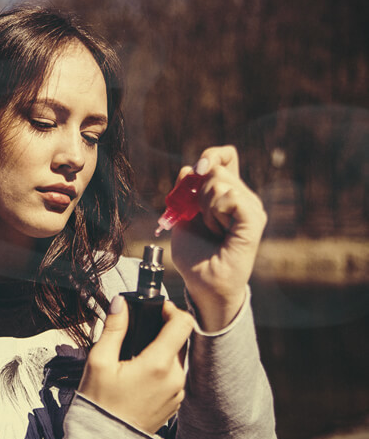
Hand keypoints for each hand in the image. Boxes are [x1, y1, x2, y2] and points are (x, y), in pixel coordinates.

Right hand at [78, 297, 193, 433]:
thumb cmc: (100, 402)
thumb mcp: (99, 361)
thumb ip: (114, 328)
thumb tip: (120, 302)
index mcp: (158, 364)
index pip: (183, 323)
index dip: (172, 309)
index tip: (158, 307)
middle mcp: (174, 378)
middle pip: (180, 339)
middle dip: (163, 330)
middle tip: (140, 329)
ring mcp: (177, 392)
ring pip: (178, 357)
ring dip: (163, 348)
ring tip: (138, 352)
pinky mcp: (175, 402)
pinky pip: (175, 375)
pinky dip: (163, 367)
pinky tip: (142, 371)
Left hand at [171, 145, 266, 330]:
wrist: (203, 284)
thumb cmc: (195, 254)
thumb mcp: (183, 215)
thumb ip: (186, 190)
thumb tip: (191, 168)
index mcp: (227, 193)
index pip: (226, 156)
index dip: (210, 155)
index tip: (195, 171)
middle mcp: (243, 197)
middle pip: (216, 168)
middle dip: (198, 192)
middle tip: (203, 221)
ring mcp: (251, 207)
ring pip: (220, 182)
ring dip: (205, 207)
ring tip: (212, 230)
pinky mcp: (255, 219)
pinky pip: (231, 197)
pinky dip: (216, 211)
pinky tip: (219, 230)